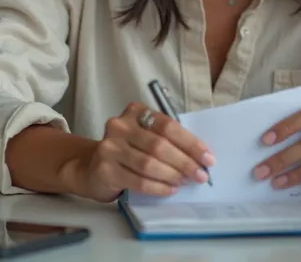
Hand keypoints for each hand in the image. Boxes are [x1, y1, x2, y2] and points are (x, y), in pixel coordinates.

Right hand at [68, 103, 215, 202]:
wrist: (92, 167)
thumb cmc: (129, 149)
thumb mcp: (145, 135)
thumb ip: (167, 138)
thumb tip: (199, 156)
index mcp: (135, 111)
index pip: (168, 125)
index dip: (190, 143)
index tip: (207, 158)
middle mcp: (120, 125)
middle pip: (159, 145)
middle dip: (184, 162)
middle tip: (200, 175)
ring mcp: (110, 147)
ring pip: (149, 164)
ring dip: (172, 175)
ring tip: (185, 182)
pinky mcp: (105, 170)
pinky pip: (138, 181)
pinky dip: (158, 187)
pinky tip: (170, 189)